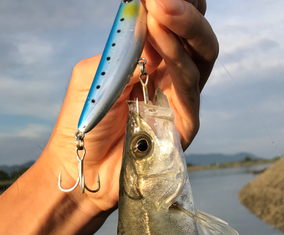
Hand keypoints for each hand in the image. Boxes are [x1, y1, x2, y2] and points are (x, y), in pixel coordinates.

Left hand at [42, 0, 217, 215]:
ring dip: (183, 30)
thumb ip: (123, 46)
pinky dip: (178, 64)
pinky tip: (162, 40)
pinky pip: (190, 92)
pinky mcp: (184, 126)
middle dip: (187, 11)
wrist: (83, 167)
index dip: (176, 5)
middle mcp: (171, 77)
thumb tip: (148, 16)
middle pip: (196, 38)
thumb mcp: (96, 72)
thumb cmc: (85, 121)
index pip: (176, 25)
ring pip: (199, 60)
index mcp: (152, 60)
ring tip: (161, 9)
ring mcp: (180, 102)